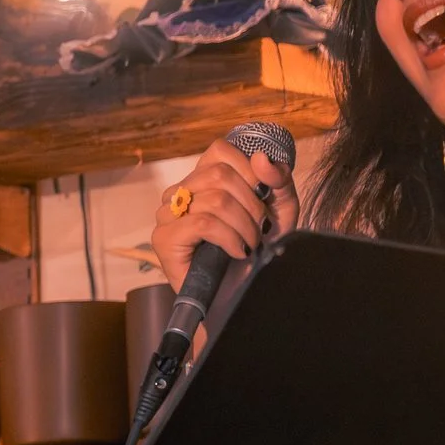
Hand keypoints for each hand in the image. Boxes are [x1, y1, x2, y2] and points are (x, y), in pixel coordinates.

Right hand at [151, 139, 301, 290]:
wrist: (243, 294)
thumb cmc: (258, 251)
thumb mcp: (279, 209)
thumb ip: (277, 180)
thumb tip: (260, 157)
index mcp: (201, 179)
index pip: (219, 151)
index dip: (249, 171)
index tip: (262, 199)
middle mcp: (179, 192)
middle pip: (219, 175)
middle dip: (251, 205)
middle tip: (260, 230)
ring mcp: (167, 215)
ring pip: (214, 200)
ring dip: (244, 226)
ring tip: (250, 245)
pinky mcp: (164, 238)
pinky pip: (203, 223)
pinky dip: (229, 238)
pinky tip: (236, 252)